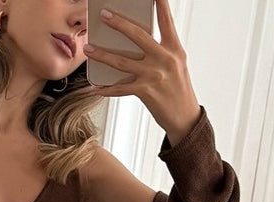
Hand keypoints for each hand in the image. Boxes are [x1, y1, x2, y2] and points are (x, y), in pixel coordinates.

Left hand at [84, 0, 201, 144]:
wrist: (185, 118)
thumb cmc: (179, 90)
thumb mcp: (176, 64)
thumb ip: (161, 50)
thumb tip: (138, 42)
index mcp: (174, 48)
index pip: (166, 21)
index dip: (160, 4)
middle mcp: (164, 59)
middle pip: (137, 36)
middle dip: (119, 24)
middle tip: (104, 15)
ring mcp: (154, 75)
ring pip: (122, 62)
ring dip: (102, 55)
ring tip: (89, 49)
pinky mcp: (145, 92)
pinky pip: (121, 88)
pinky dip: (107, 89)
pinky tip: (96, 87)